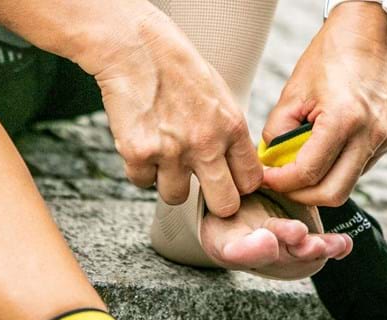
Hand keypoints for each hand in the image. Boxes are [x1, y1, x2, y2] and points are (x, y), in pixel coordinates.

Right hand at [81, 5, 262, 216]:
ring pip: (176, 197)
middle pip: (224, 204)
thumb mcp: (221, 97)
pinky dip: (139, 169)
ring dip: (169, 182)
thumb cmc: (178, 68)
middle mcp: (206, 143)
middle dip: (214, 202)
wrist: (136, 47)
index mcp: (232, 127)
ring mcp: (172, 151)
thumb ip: (229, 134)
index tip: (229, 183)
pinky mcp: (138, 153)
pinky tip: (141, 145)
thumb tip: (236, 167)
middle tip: (202, 190)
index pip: (250, 181)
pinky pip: (141, 182)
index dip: (239, 186)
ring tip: (164, 156)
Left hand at [261, 2, 386, 206]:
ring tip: (298, 168)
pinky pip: (357, 170)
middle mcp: (369, 134)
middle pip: (332, 194)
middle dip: (301, 195)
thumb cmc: (329, 57)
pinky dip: (335, 170)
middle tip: (281, 184)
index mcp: (344, 119)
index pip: (308, 173)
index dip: (281, 183)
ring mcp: (383, 140)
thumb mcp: (292, 93)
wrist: (368, 32)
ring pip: (346, 186)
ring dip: (319, 185)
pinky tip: (321, 154)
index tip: (265, 179)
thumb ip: (277, 134)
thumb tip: (271, 164)